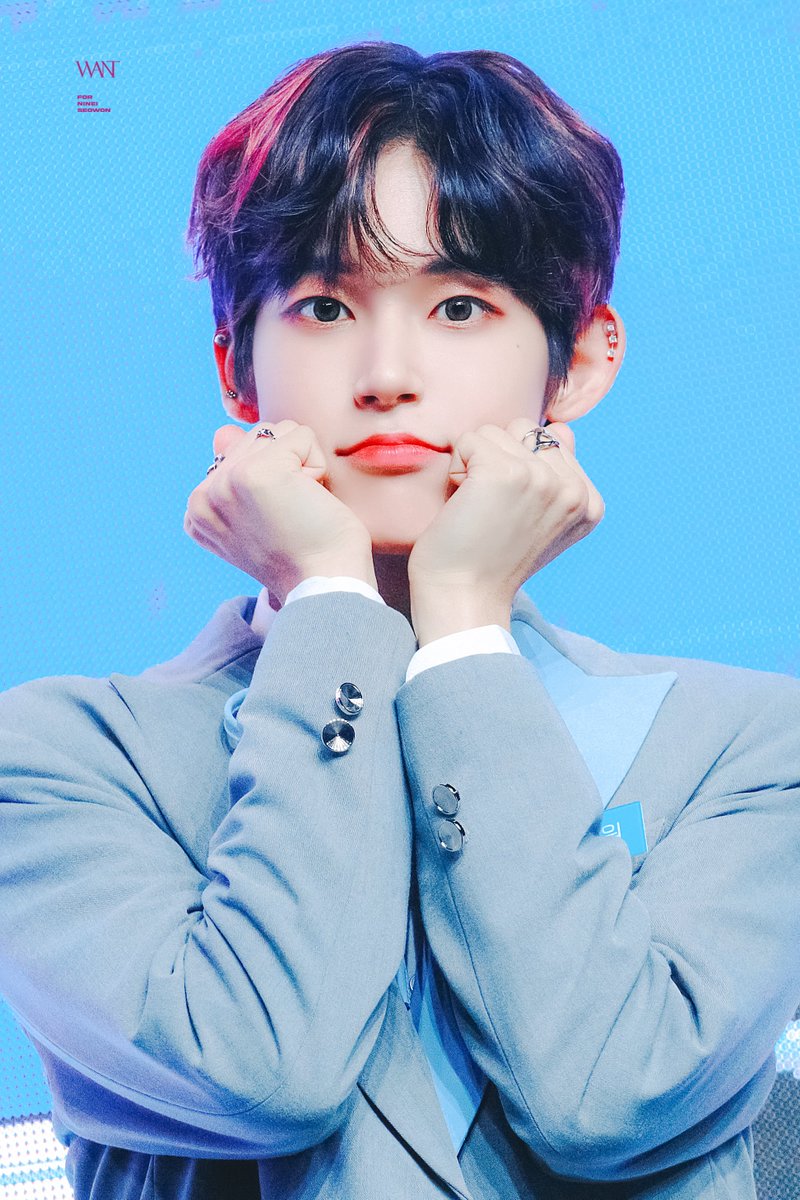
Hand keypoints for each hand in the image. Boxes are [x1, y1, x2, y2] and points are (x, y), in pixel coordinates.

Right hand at [184, 421, 375, 603]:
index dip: (273, 480)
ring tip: (300, 508)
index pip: (240, 453)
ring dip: (303, 466)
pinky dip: (318, 465)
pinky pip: (301, 436)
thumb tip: (222, 431)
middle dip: (287, 468)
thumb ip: (236, 469)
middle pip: (257, 437)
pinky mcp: (257, 472)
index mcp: (198, 510)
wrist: (326, 586)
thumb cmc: (304, 554)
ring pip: (278, 432)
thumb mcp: (260, 512)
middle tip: (292, 516)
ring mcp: (226, 482)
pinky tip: (311, 502)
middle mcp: (203, 496)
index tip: (276, 522)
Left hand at [407, 419, 603, 632]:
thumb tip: (560, 428)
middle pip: (524, 429)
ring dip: (474, 463)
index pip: (552, 441)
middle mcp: (574, 490)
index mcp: (590, 503)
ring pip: (495, 432)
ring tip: (476, 507)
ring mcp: (543, 479)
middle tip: (490, 508)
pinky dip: (456, 468)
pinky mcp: (506, 474)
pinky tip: (461, 504)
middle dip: (498, 459)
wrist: (463, 597)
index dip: (518, 469)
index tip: (511, 514)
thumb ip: (558, 474)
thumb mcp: (542, 520)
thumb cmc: (490, 561)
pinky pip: (469, 439)